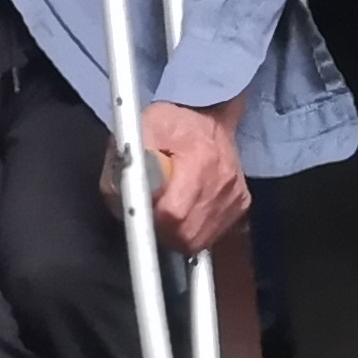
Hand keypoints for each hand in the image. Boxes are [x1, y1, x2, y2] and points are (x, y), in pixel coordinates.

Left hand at [116, 96, 249, 255]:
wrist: (208, 116)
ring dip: (176, 234)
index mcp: (199, 160)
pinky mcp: (240, 205)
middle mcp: (223, 183)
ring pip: (197, 241)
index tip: (141, 210)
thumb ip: (124, 160)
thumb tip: (117, 195)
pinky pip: (211, 235)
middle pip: (185, 235)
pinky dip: (193, 230)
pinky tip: (184, 210)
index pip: (173, 213)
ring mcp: (234, 197)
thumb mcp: (141, 127)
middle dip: (161, 232)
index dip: (151, 219)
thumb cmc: (173, 122)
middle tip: (149, 213)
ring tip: (166, 211)